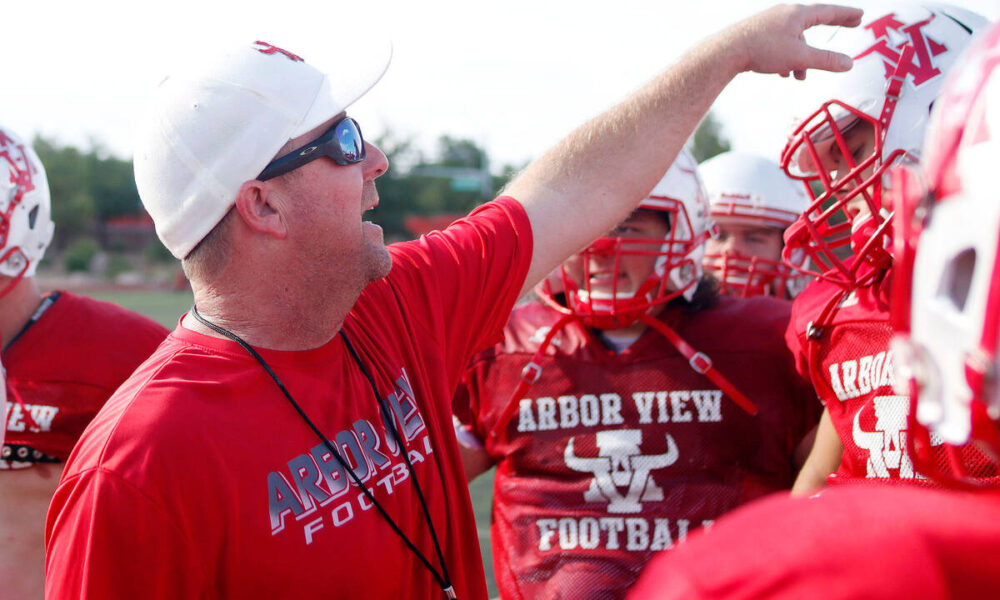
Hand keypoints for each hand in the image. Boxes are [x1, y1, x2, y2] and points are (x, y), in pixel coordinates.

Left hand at [723, 3, 863, 79]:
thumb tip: (849, 64)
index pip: (830, 11)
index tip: (860, 15)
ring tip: (799, 76)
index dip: (846, 15)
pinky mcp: (759, 32)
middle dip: (831, 25)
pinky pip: (780, 42)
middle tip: (850, 24)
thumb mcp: (800, 57)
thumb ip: (826, 60)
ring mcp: (770, 21)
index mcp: (798, 14)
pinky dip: (786, 56)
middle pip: (814, 19)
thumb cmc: (763, 50)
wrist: (727, 51)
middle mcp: (785, 13)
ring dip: (802, 56)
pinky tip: (782, 72)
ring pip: (795, 37)